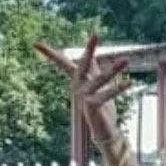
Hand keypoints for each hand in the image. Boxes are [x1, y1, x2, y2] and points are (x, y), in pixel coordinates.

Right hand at [35, 33, 132, 160]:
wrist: (103, 131)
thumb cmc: (101, 108)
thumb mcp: (97, 86)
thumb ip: (95, 71)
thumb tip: (93, 55)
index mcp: (77, 81)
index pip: (63, 64)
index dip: (50, 54)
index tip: (35, 44)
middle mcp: (77, 87)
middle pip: (83, 64)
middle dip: (90, 49)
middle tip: (95, 34)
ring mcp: (83, 96)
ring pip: (99, 79)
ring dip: (113, 70)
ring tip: (126, 61)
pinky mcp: (91, 106)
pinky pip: (106, 94)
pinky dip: (118, 88)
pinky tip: (130, 82)